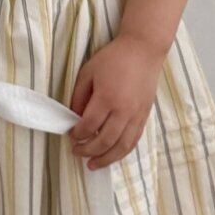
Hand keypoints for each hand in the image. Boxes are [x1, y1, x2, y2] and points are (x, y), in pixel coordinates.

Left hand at [67, 33, 163, 168]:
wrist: (143, 50)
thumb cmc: (113, 59)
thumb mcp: (88, 72)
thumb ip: (79, 97)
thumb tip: (75, 118)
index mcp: (107, 97)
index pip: (89, 125)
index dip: (77, 134)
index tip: (70, 135)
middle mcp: (124, 110)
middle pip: (104, 140)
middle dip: (88, 150)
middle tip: (76, 152)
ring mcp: (136, 115)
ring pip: (121, 146)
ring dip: (106, 159)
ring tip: (92, 165)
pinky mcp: (145, 116)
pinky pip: (134, 141)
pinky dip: (122, 152)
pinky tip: (111, 156)